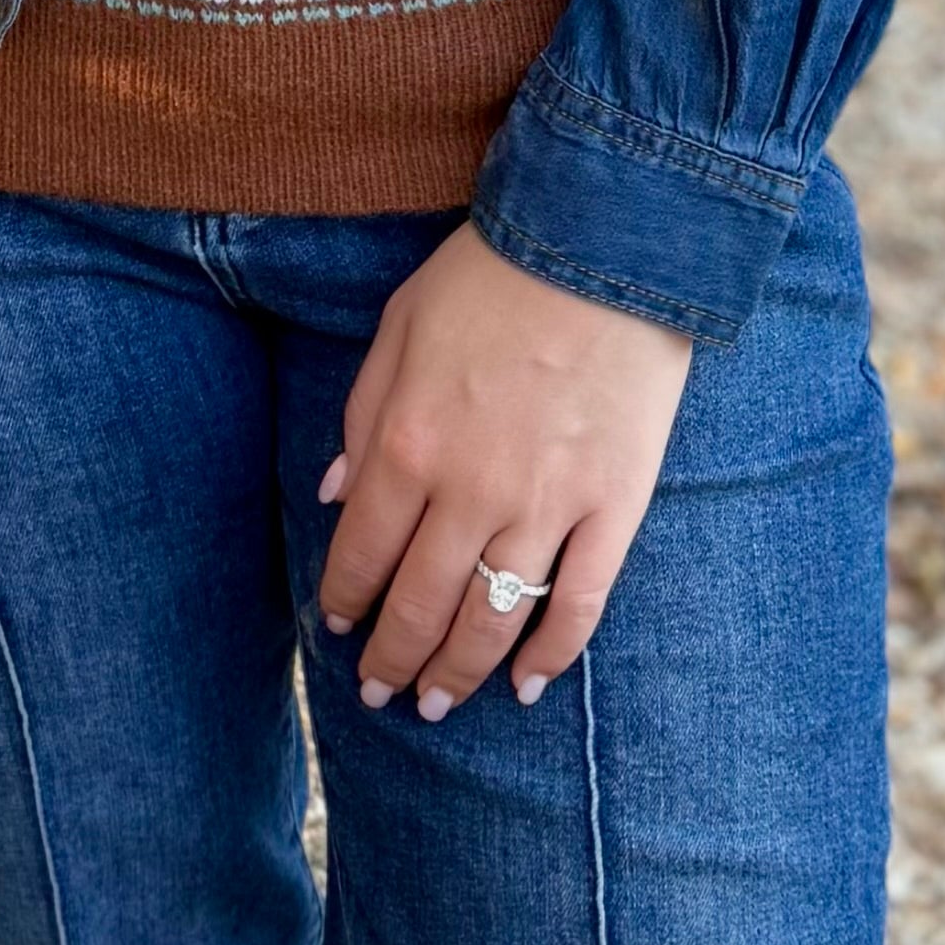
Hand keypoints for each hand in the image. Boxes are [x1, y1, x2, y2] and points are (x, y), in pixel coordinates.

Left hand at [316, 223, 689, 718]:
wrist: (603, 240)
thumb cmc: (490, 275)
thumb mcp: (399, 326)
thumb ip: (360, 414)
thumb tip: (331, 495)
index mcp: (406, 443)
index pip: (360, 555)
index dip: (345, 603)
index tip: (338, 630)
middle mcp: (470, 490)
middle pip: (420, 605)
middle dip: (392, 660)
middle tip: (381, 693)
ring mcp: (546, 506)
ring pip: (492, 622)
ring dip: (458, 674)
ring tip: (438, 704)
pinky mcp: (613, 508)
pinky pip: (578, 605)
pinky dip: (551, 657)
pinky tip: (527, 686)